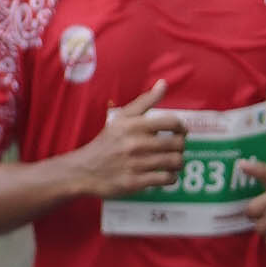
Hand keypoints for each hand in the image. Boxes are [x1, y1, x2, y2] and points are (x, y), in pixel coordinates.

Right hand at [55, 77, 190, 202]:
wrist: (83, 170)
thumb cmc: (106, 142)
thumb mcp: (121, 118)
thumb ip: (145, 101)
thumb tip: (163, 83)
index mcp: (133, 125)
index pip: (172, 122)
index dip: (181, 127)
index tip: (179, 132)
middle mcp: (135, 143)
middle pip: (177, 144)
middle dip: (181, 146)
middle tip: (176, 149)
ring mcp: (136, 164)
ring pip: (174, 162)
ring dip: (178, 162)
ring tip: (173, 162)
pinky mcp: (136, 182)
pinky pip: (166, 179)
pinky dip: (171, 177)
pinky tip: (165, 174)